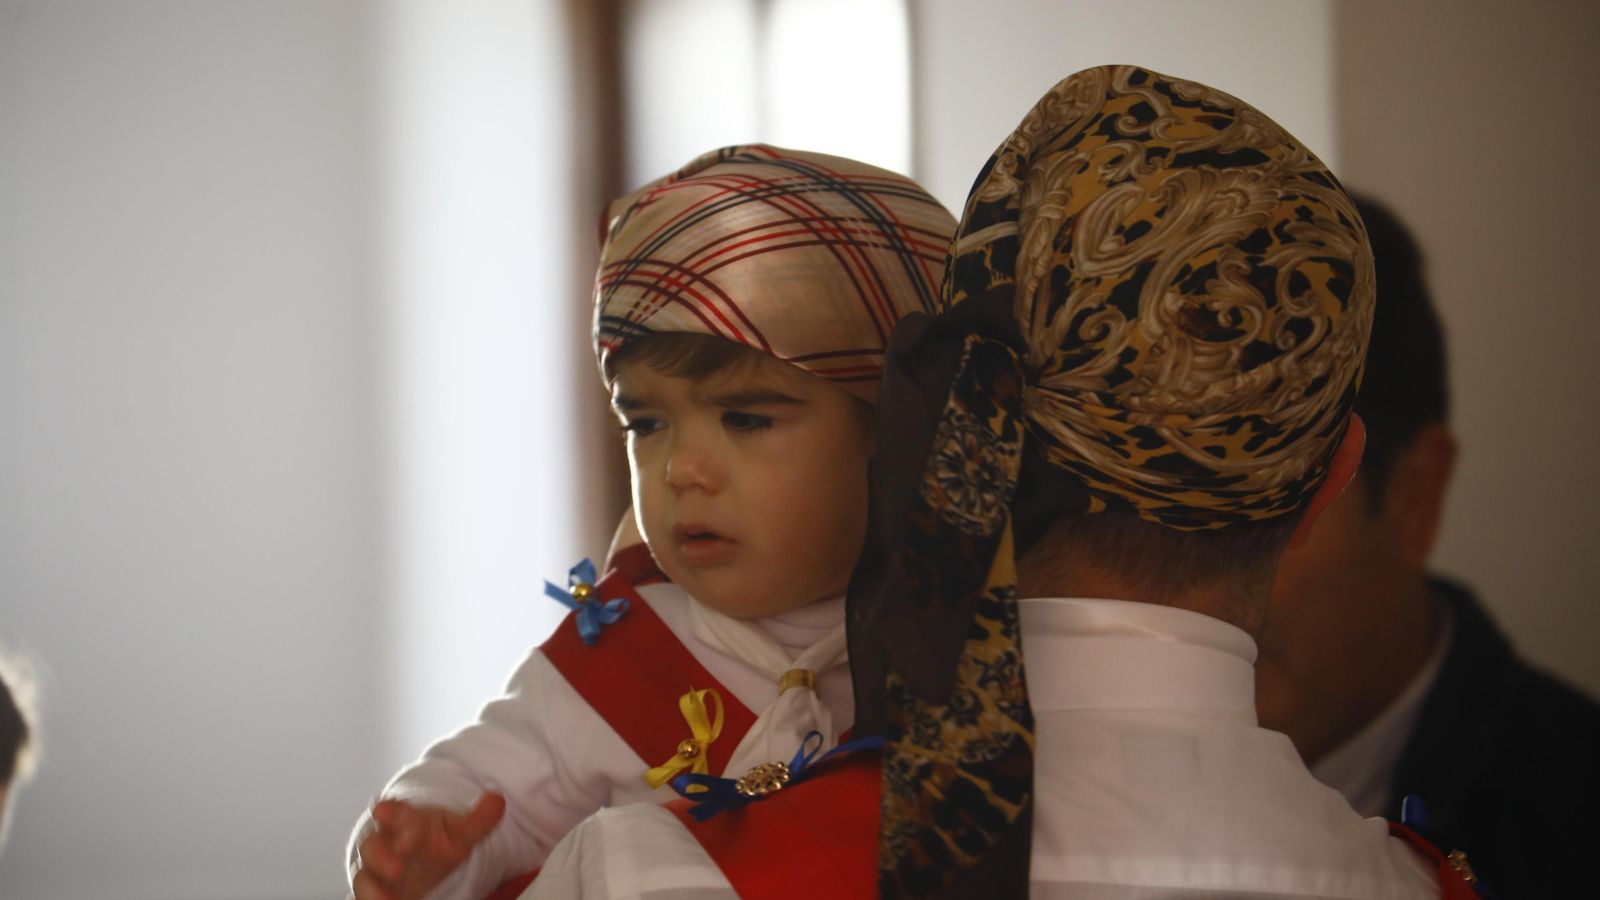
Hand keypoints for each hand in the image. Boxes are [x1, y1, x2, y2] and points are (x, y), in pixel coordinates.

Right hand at [352, 792, 505, 899]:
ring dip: (371, 886)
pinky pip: (365, 894)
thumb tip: (498, 799)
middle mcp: (383, 841)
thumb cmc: (434, 839)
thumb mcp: (459, 831)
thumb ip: (478, 820)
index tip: (384, 811)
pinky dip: (372, 899)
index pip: (392, 810)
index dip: (389, 811)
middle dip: (381, 854)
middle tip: (397, 867)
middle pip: (372, 844)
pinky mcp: (372, 888)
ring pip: (363, 873)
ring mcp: (374, 867)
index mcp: (403, 819)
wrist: (419, 858)